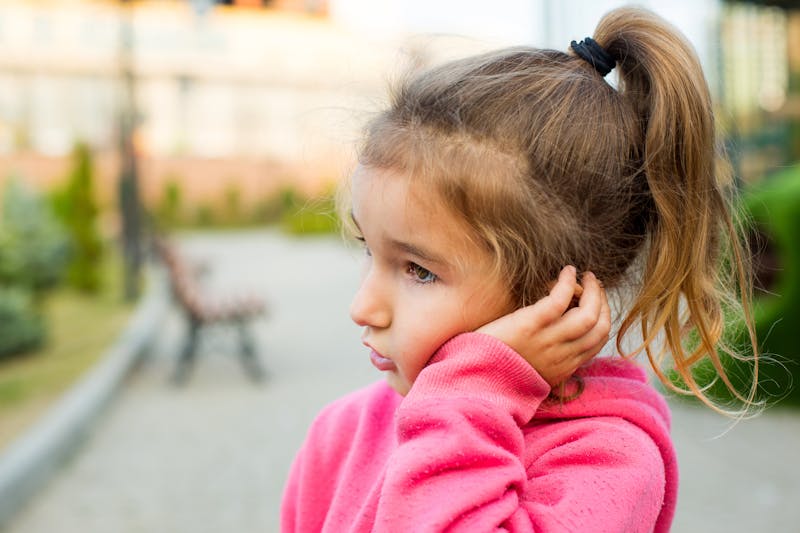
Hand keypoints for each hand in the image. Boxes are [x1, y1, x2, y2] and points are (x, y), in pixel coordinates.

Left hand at [476, 266, 610, 387]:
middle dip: (603, 302)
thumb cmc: (495, 369)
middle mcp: (561, 356)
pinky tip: (566, 272)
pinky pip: (560, 300)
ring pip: (588, 314)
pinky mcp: (530, 325)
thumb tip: (557, 340)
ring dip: (592, 290)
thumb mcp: (531, 372)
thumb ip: (547, 360)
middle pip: (599, 327)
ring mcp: (547, 341)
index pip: (597, 343)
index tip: (597, 304)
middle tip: (596, 285)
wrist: (473, 379)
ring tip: (586, 275)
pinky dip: (568, 283)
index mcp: (562, 368)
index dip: (603, 319)